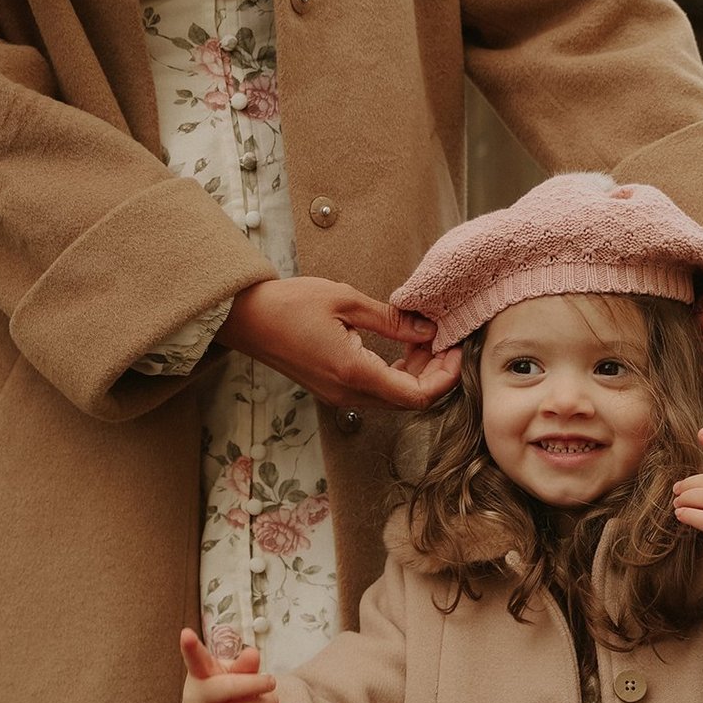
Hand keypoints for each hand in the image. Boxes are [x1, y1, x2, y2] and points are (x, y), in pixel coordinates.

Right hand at [180, 630, 280, 702]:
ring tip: (273, 701)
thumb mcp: (235, 674)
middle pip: (229, 688)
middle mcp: (195, 698)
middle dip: (257, 684)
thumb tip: (253, 654)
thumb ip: (244, 665)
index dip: (190, 647)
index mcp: (199, 674)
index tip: (186, 634)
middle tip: (272, 682)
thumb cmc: (229, 692)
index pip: (194, 659)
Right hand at [217, 278, 462, 411]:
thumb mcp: (346, 301)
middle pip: (410, 401)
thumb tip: (428, 329)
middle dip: (435, 374)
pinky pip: (378, 392)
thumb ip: (391, 319)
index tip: (454, 349)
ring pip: (395, 399)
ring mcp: (341, 396)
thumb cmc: (290, 305)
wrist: (248, 319)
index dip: (444, 377)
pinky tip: (402, 348)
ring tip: (424, 340)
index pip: (417, 395)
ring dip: (417, 375)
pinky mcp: (335, 391)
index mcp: (355, 373)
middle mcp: (349, 394)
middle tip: (444, 341)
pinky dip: (397, 375)